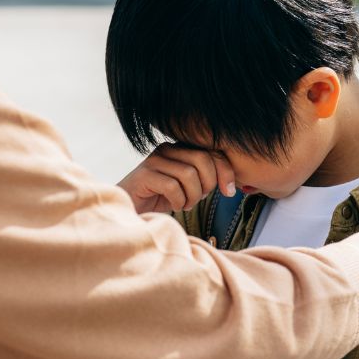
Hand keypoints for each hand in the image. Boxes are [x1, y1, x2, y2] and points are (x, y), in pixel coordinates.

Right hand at [117, 144, 236, 213]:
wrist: (129, 210)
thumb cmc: (159, 199)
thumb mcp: (187, 187)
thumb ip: (204, 178)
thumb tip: (229, 182)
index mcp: (179, 149)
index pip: (211, 152)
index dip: (225, 171)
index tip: (229, 192)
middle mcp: (166, 149)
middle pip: (202, 159)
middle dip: (207, 184)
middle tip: (197, 199)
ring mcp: (153, 161)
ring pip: (189, 174)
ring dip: (192, 196)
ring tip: (184, 204)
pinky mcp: (144, 175)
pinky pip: (172, 187)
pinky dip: (178, 201)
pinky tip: (173, 206)